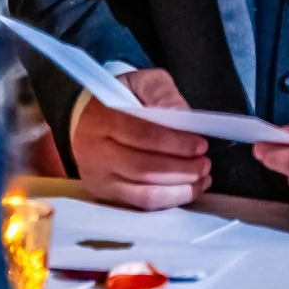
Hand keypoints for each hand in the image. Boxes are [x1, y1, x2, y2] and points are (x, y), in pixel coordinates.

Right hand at [71, 69, 211, 210]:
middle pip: (144, 168)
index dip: (175, 142)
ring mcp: (98, 178)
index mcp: (101, 118)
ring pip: (144, 193)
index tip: (201, 144)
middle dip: (182, 169)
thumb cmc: (117, 101)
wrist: (82, 122)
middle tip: (205, 164)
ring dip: (180, 189)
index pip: (141, 134)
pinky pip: (141, 205)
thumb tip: (183, 115)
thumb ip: (162, 94)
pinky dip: (168, 200)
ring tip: (201, 178)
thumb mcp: (138, 83)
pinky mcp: (105, 195)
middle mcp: (95, 152)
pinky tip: (187, 190)